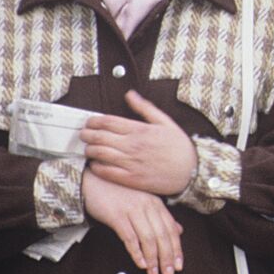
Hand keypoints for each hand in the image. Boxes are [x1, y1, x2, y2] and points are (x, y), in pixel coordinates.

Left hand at [82, 91, 196, 196]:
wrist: (190, 171)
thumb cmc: (179, 147)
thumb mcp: (166, 122)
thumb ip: (145, 108)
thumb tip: (130, 95)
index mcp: (140, 130)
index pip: (108, 122)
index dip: (94, 121)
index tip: (89, 121)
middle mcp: (133, 145)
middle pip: (100, 137)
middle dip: (87, 134)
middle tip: (83, 134)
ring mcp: (130, 163)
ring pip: (100, 154)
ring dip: (89, 150)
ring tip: (87, 148)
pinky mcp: (130, 178)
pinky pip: (106, 172)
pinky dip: (96, 167)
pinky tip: (95, 164)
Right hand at [83, 168, 183, 273]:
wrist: (94, 181)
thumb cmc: (119, 193)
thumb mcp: (144, 201)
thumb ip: (161, 216)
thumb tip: (179, 229)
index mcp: (156, 203)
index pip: (171, 229)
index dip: (176, 248)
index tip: (179, 264)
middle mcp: (148, 205)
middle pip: (162, 235)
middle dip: (167, 257)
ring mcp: (133, 210)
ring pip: (149, 238)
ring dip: (153, 259)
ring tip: (154, 273)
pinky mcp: (117, 216)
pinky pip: (130, 236)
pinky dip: (136, 252)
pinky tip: (140, 263)